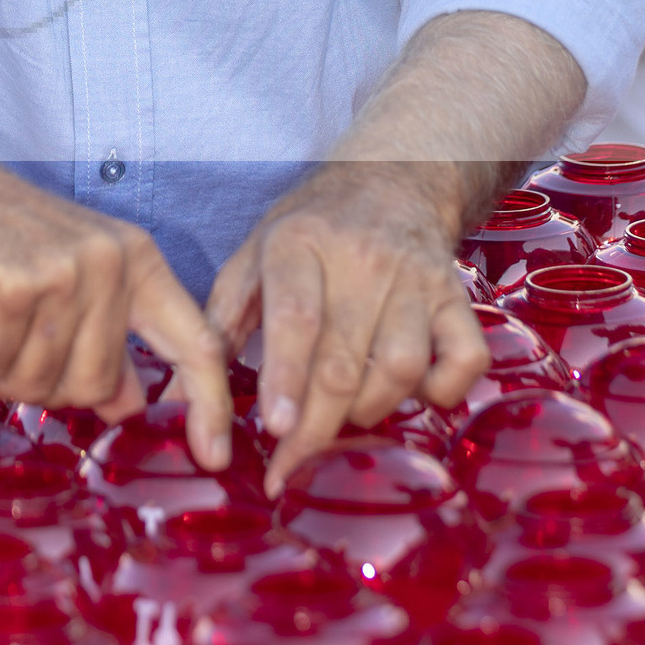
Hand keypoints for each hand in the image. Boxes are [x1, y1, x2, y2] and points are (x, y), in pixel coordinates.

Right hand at [0, 162, 232, 466]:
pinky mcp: (10, 289)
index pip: (195, 343)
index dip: (211, 404)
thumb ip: (106, 337)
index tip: (215, 456)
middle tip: (2, 345)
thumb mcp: (72, 276)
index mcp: (138, 262)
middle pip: (95, 387)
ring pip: (38, 385)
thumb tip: (131, 407)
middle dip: (42, 384)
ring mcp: (63, 275)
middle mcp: (110, 265)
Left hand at [205, 161, 489, 495]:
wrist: (392, 178)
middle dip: (315, 428)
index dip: (286, 379)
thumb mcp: (252, 258)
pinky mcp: (457, 296)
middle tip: (290, 466)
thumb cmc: (309, 232)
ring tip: (344, 417)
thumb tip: (178, 401)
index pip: (297, 319)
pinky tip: (412, 396)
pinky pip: (466, 359)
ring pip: (402, 368)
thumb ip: (217, 328)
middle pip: (344, 362)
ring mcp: (417, 278)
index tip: (275, 430)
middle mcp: (362, 259)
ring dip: (370, 411)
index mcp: (299, 244)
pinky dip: (443, 392)